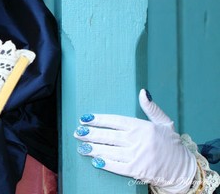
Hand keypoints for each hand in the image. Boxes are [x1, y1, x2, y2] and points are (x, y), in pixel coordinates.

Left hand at [74, 89, 196, 193]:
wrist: (183, 169)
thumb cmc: (171, 144)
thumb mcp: (164, 122)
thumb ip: (151, 108)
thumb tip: (142, 91)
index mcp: (142, 127)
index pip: (115, 121)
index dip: (98, 119)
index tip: (85, 118)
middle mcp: (138, 140)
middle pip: (108, 135)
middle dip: (91, 133)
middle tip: (78, 131)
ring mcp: (137, 156)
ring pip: (109, 150)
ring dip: (93, 148)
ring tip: (81, 145)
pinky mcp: (137, 170)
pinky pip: (117, 166)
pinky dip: (105, 163)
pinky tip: (95, 160)